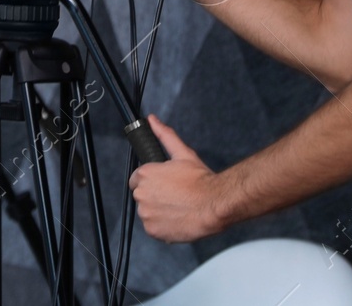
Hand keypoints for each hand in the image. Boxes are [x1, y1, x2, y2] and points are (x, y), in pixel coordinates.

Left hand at [128, 114, 226, 242]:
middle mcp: (142, 194)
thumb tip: (153, 121)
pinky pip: (153, 228)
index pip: (136, 178)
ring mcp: (147, 214)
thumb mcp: (183, 153)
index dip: (151, 181)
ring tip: (178, 206)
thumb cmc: (201, 181)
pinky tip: (177, 218)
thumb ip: (164, 135)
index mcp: (145, 174)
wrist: (215, 205)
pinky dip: (163, 225)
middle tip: (175, 194)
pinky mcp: (153, 231)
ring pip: (148, 212)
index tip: (164, 184)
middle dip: (155, 195)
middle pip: (142, 195)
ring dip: (158, 210)